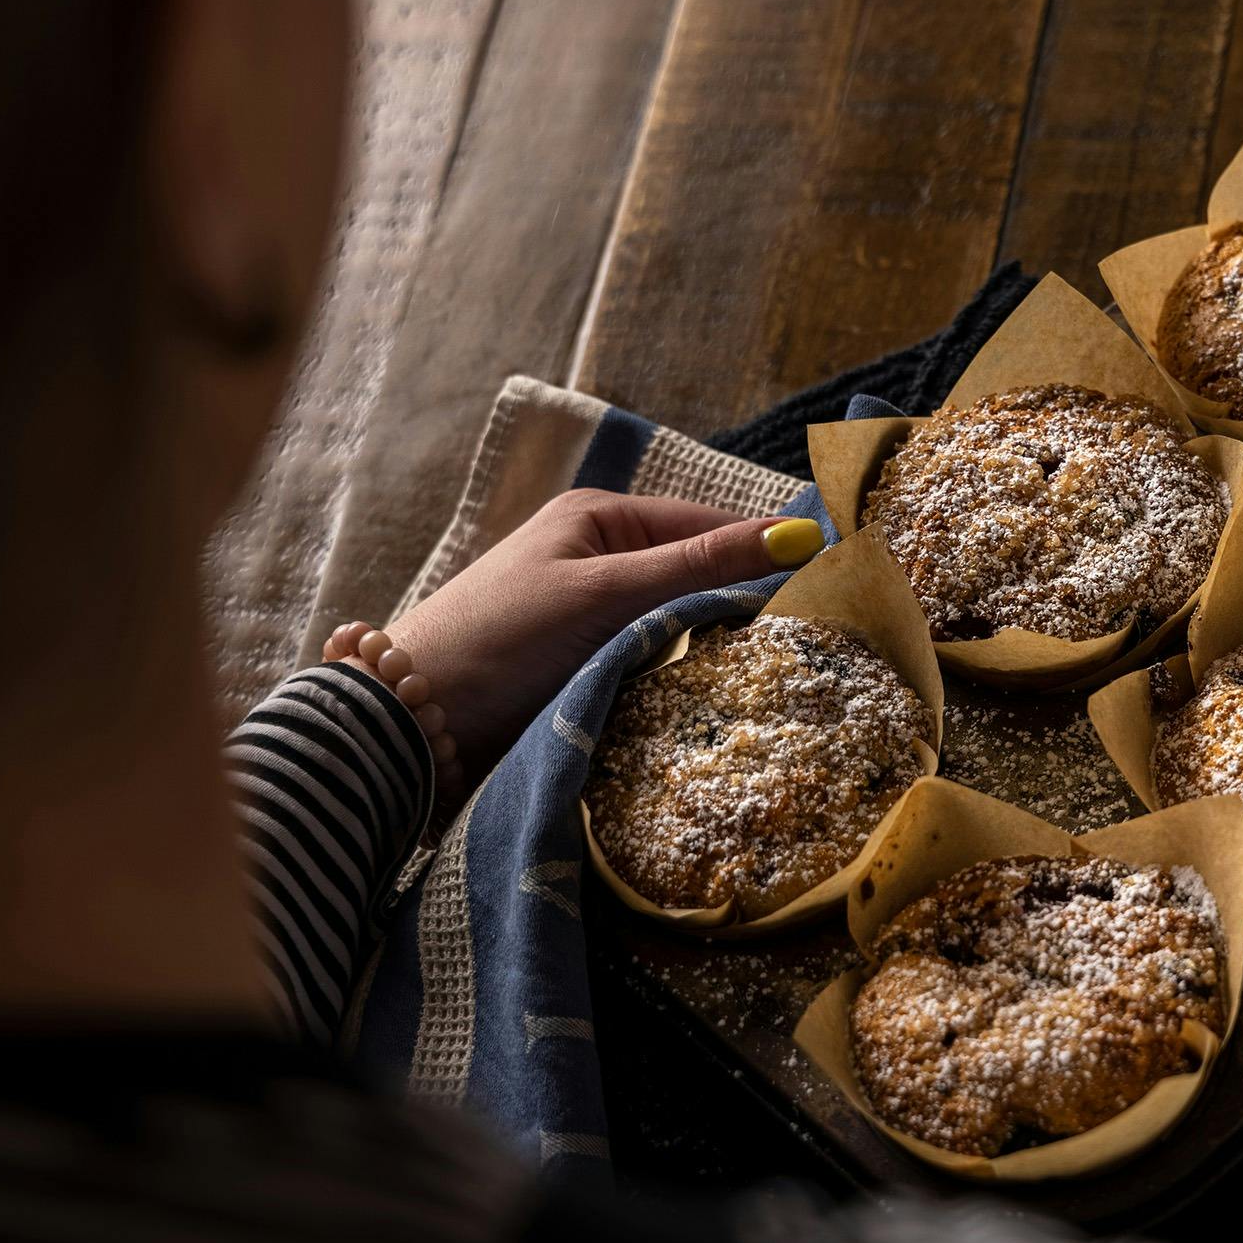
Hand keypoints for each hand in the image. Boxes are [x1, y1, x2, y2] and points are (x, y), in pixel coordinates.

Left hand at [325, 491, 824, 788]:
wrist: (409, 724)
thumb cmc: (500, 639)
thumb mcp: (606, 593)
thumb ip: (700, 566)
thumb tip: (800, 533)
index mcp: (599, 519)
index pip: (708, 525)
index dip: (765, 552)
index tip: (833, 582)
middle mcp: (599, 561)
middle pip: (698, 577)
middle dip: (745, 606)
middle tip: (813, 639)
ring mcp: (591, 619)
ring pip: (681, 627)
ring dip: (716, 650)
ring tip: (775, 674)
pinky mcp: (584, 671)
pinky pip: (655, 666)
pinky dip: (684, 680)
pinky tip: (718, 701)